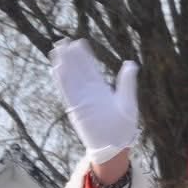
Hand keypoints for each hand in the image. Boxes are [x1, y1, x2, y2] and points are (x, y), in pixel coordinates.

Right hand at [50, 39, 138, 164]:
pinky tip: (56, 69)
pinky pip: (67, 93)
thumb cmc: (124, 127)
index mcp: (102, 90)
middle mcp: (90, 93)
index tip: (79, 43)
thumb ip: (127, 82)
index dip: (85, 56)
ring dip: (64, 65)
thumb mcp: (128, 101)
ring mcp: (82, 100)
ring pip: (70, 79)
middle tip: (64, 41)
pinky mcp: (76, 110)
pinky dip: (62, 81)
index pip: (91, 69)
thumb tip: (131, 63)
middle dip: (71, 57)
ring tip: (57, 51)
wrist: (116, 146)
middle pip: (78, 70)